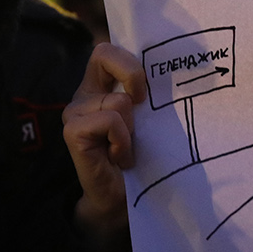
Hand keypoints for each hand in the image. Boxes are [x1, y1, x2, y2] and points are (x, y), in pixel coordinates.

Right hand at [63, 42, 145, 249]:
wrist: (121, 201)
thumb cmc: (140, 158)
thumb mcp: (149, 120)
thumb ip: (150, 96)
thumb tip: (180, 70)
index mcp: (100, 87)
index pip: (107, 50)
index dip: (130, 60)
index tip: (146, 91)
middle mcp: (84, 95)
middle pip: (103, 53)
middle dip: (132, 75)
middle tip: (141, 105)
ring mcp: (74, 112)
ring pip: (118, 101)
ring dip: (132, 128)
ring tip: (128, 148)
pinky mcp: (72, 132)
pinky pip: (109, 120)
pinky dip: (122, 141)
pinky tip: (121, 158)